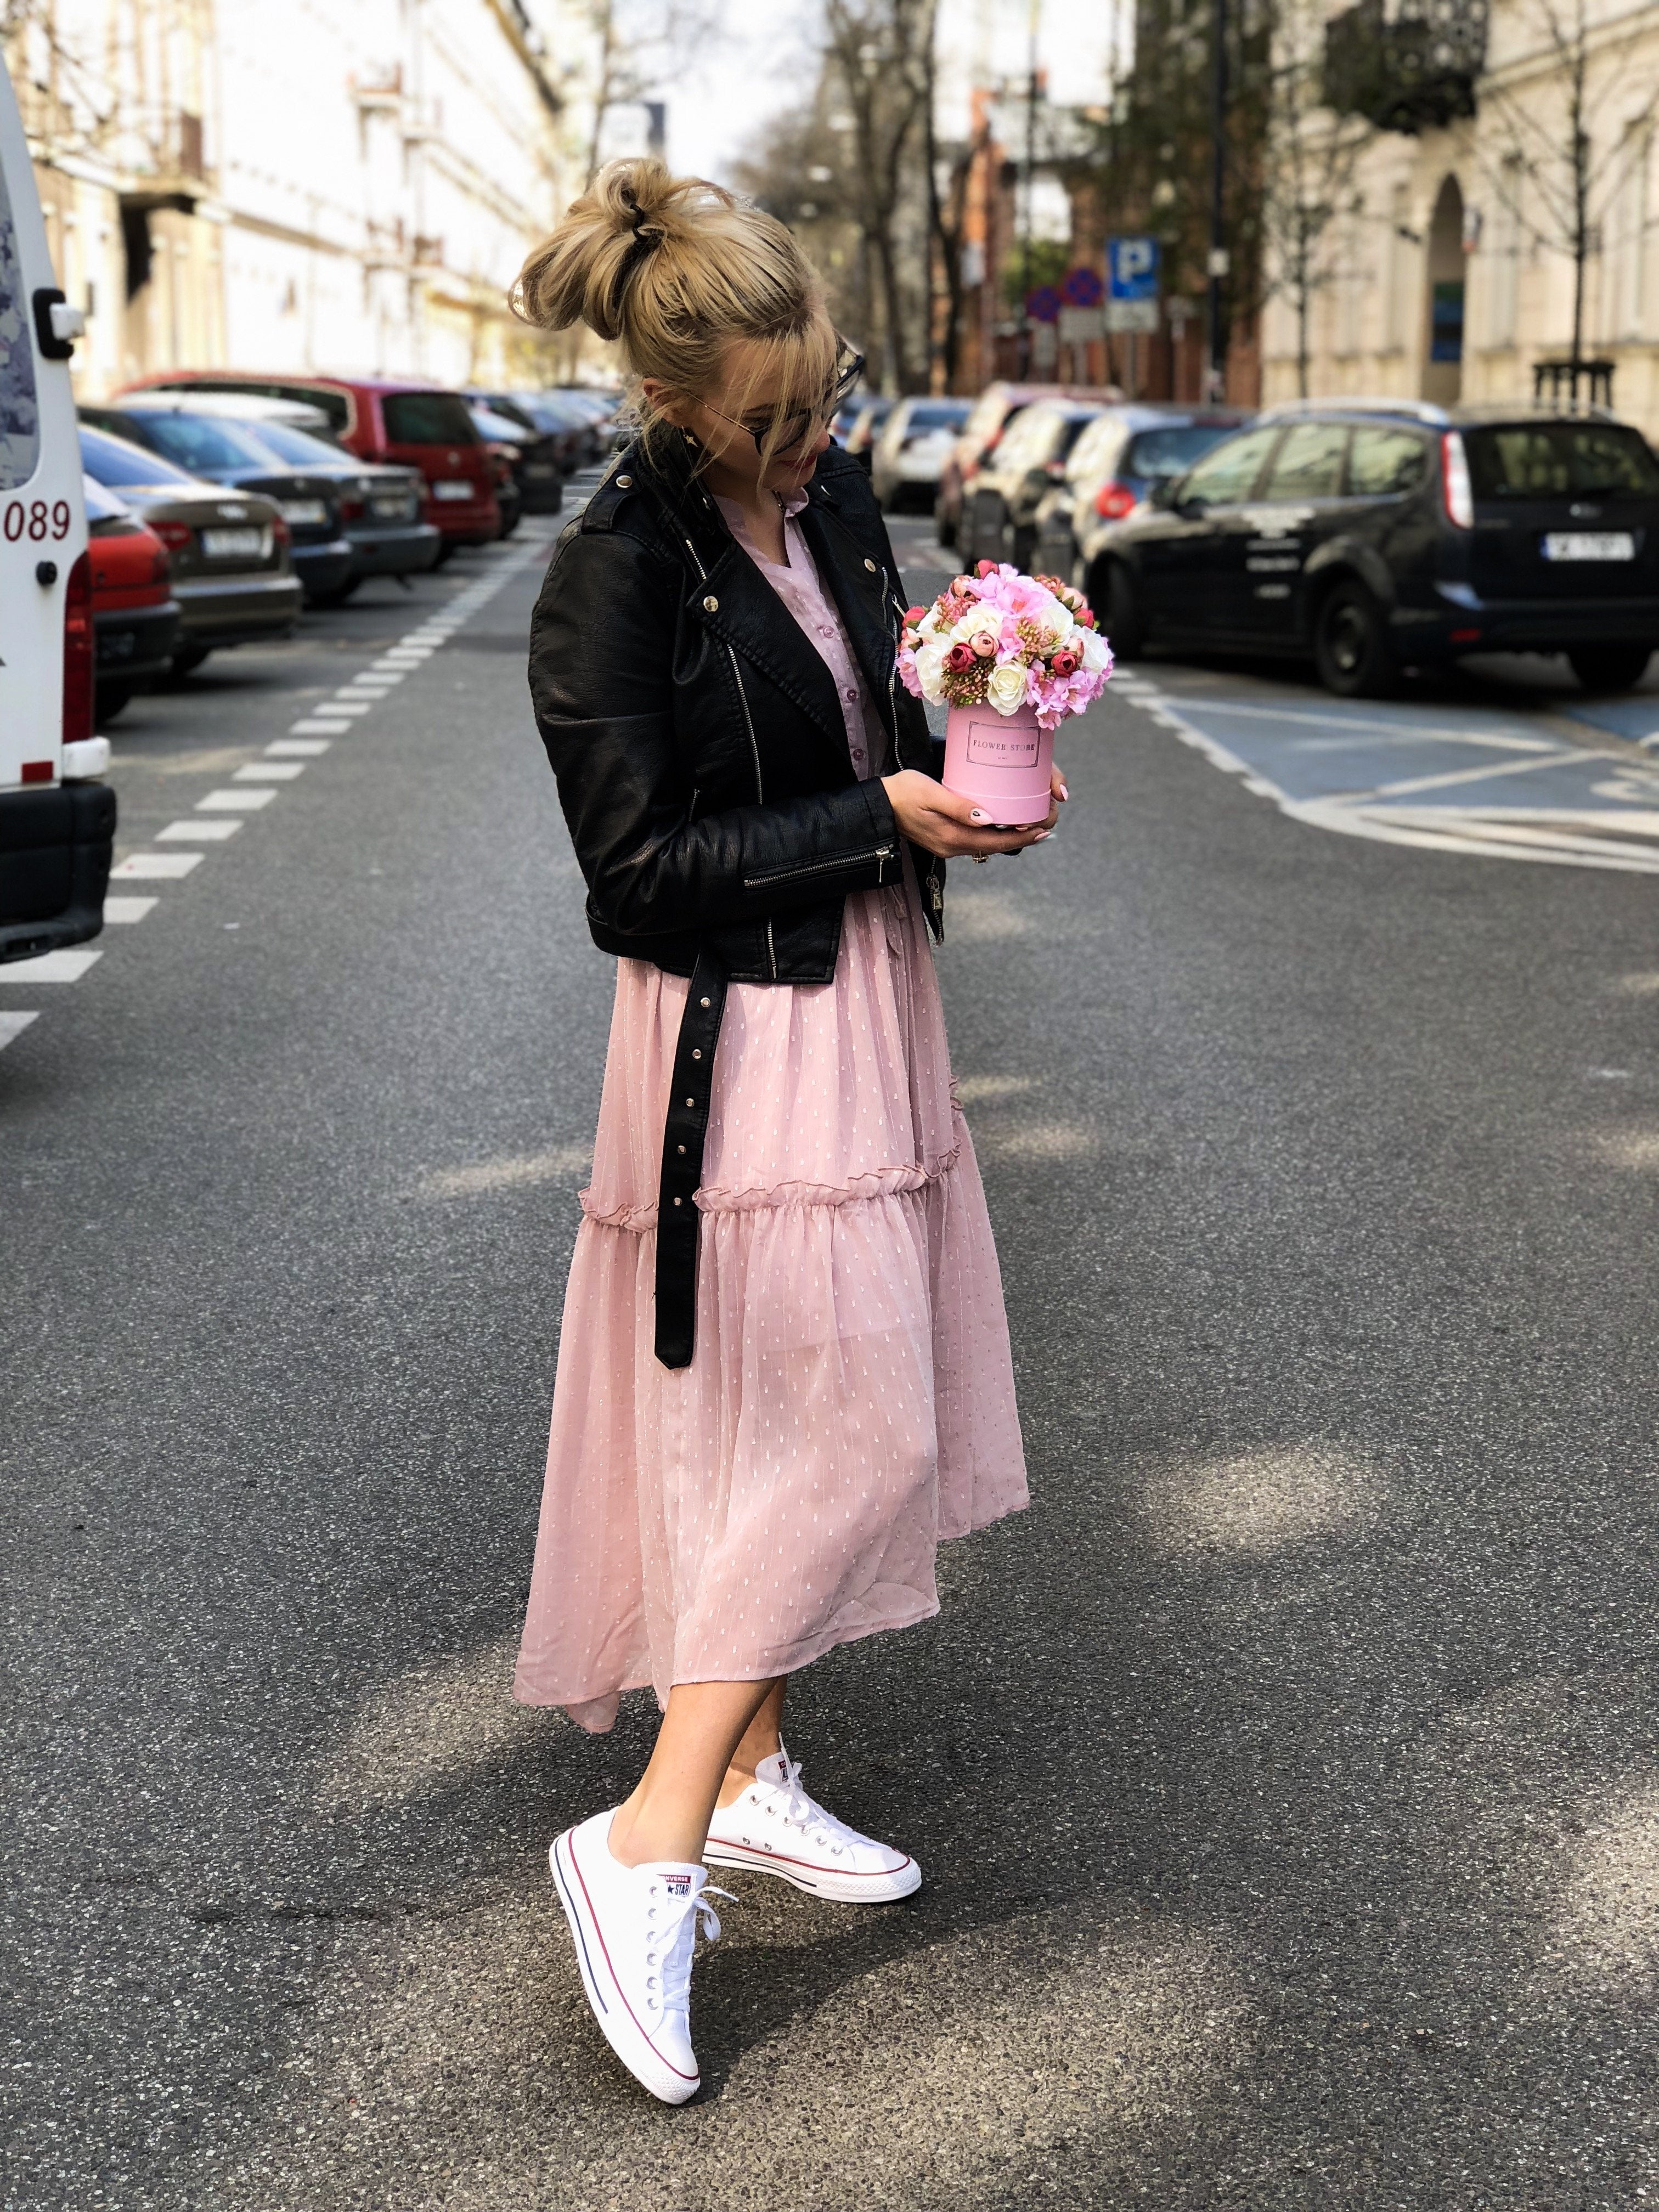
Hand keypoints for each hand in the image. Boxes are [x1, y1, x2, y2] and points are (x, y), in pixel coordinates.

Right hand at [881, 764, 1067, 860]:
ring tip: (1031, 827)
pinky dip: (993, 835)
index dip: (1021, 837)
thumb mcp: (930, 793)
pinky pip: (976, 841)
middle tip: (1045, 827)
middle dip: (1021, 838)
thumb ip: (958, 807)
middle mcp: (952, 847)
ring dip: (1009, 837)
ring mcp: (947, 846)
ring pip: (986, 845)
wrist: (878, 807)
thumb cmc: (902, 793)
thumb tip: (988, 819)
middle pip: (995, 846)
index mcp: (951, 837)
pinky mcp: (944, 840)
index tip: (1042, 829)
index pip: (995, 842)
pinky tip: (1003, 825)